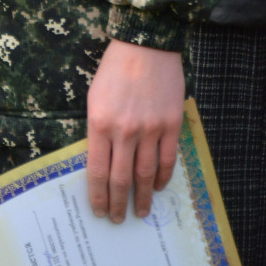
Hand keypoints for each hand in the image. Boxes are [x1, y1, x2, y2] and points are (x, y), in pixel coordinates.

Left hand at [86, 38, 184, 222]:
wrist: (145, 45)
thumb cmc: (114, 70)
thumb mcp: (94, 98)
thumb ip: (97, 130)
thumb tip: (101, 162)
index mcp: (99, 123)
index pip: (97, 171)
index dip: (98, 195)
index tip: (98, 211)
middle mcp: (124, 131)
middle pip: (121, 179)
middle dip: (118, 204)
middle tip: (118, 220)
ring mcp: (150, 130)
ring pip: (145, 175)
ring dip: (142, 198)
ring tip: (140, 212)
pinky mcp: (171, 125)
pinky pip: (167, 160)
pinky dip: (162, 178)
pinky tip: (157, 187)